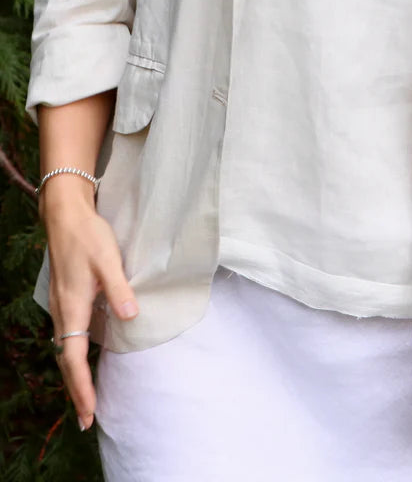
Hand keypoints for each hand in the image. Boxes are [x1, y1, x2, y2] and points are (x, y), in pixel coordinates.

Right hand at [44, 188, 137, 430]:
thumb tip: (130, 317)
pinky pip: (66, 335)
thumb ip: (119, 288)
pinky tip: (83, 357)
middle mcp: (62, 311)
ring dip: (74, 374)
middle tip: (88, 418)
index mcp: (72, 307)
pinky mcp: (65, 297)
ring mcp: (61, 305)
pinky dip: (73, 355)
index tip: (89, 412)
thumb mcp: (107, 259)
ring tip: (87, 396)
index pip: (73, 358)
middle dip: (76, 390)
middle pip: (65, 360)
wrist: (65, 214)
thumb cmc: (88, 235)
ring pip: (64, 348)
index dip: (81, 386)